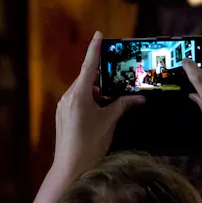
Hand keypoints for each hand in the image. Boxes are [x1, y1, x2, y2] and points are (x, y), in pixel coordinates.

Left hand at [53, 33, 143, 174]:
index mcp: (79, 94)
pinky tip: (102, 111)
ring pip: (83, 91)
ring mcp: (63, 106)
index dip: (95, 49)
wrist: (71, 168)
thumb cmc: (90, 144)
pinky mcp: (63, 115)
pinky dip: (91, 101)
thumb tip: (139, 97)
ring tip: (114, 100)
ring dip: (98, 93)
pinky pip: (78, 101)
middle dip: (103, 79)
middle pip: (87, 79)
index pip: (89, 66)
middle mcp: (68, 97)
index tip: (99, 34)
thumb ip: (123, 105)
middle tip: (119, 77)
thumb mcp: (110, 121)